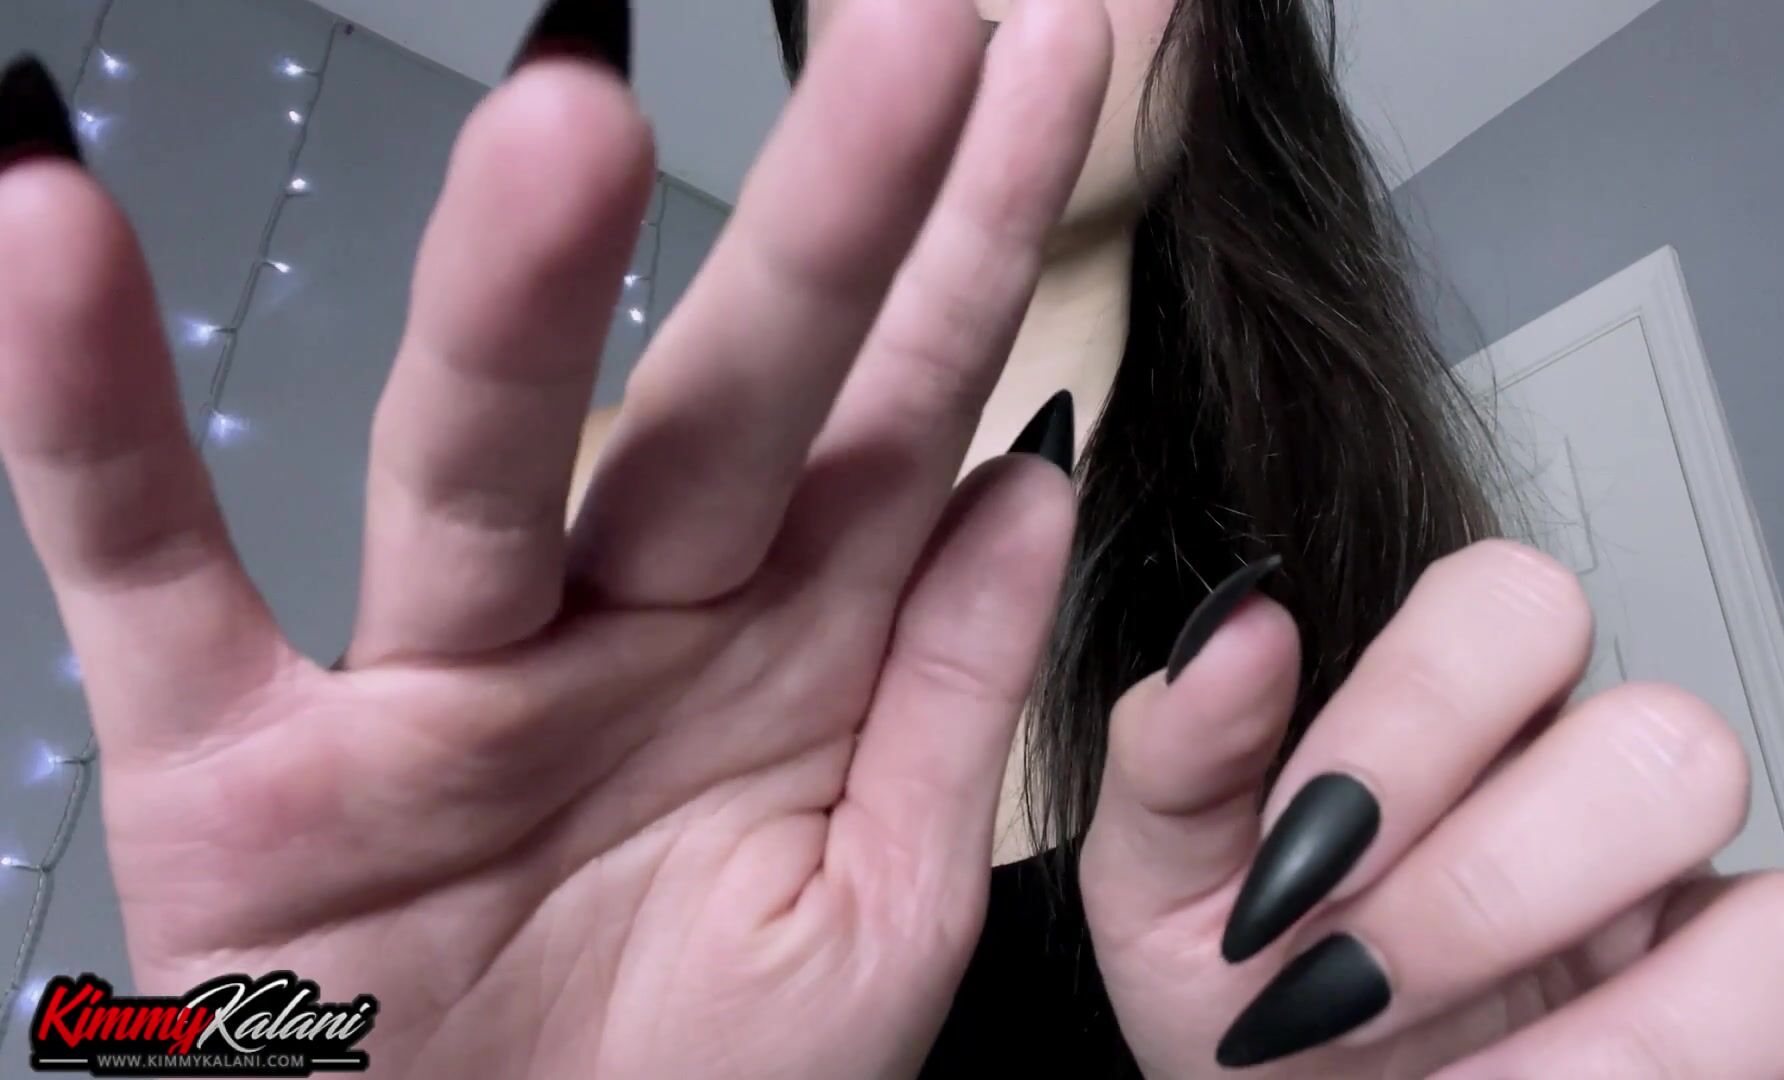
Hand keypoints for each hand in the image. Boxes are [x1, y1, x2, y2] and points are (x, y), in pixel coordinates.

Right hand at [0, 0, 1109, 1074]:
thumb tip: (1027, 472)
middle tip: (916, 21)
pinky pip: (153, 573)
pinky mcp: (239, 781)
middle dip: (830, 206)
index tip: (1052, 62)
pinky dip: (88, 417)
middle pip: (735, 388)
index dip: (977, 230)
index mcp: (784, 651)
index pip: (901, 398)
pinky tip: (49, 229)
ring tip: (574, 105)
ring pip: (482, 457)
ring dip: (517, 293)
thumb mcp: (883, 906)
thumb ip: (952, 688)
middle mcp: (619, 627)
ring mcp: (431, 687)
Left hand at [1081, 540, 1783, 1077]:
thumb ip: (1178, 759)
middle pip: (1673, 749)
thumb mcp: (1164, 891)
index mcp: (1476, 729)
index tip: (1298, 856)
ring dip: (1626, 1049)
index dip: (1414, 717)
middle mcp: (1612, 812)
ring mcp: (1716, 941)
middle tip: (1347, 996)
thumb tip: (1237, 629)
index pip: (1518, 604)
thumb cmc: (1243, 1007)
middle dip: (1488, 898)